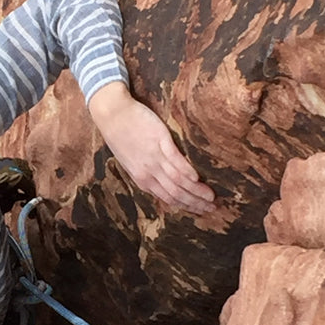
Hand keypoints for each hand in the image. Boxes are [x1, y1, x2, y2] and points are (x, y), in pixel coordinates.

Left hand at [88, 82, 215, 215]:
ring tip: (211, 196)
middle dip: (195, 203)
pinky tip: (197, 178)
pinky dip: (186, 171)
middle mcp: (149, 173)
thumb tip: (159, 181)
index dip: (185, 206)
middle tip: (212, 208)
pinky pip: (175, 160)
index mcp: (142, 179)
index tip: (199, 210)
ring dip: (196, 191)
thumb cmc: (120, 135)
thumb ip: (145, 172)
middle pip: (175, 194)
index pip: (167, 198)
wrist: (112, 114)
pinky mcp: (160, 141)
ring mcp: (154, 158)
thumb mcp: (130, 161)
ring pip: (177, 181)